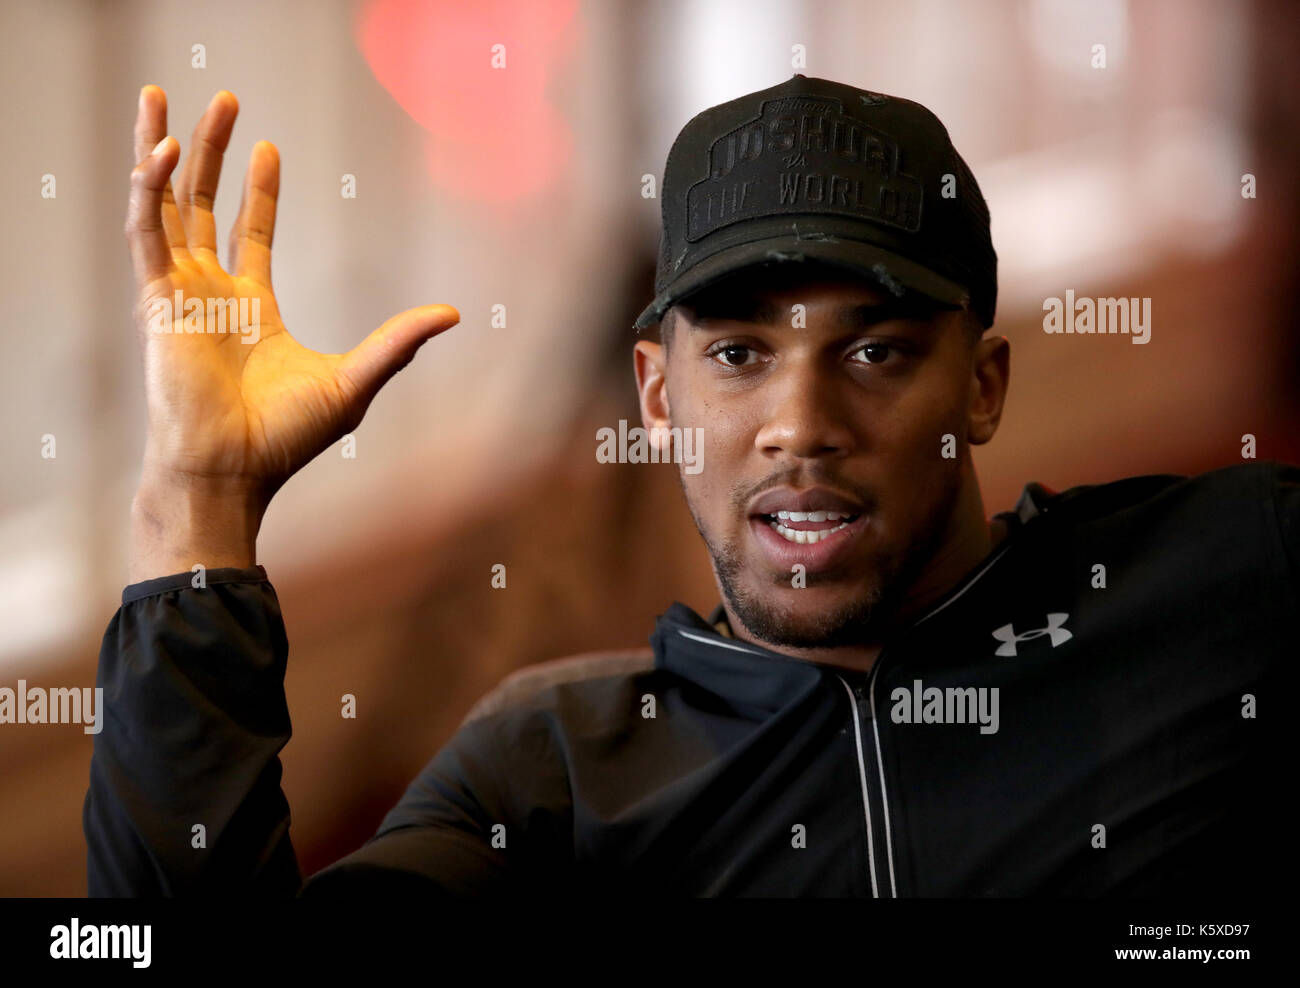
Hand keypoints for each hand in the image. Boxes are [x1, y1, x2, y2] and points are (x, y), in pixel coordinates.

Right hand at [125, 86, 458, 578]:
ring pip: (166, 206)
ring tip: (168, 97)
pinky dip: (150, 191)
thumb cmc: (286, 439)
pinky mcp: (157, 302)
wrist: (233, 472)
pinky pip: (146, 233)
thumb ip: (399, 342)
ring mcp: (180, 295)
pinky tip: (163, 151)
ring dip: (168, 152)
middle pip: (205, 206)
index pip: (250, 234)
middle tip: (223, 100)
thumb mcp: (357, 381)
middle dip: (211, 153)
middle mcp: (212, 295)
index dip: (258, 191)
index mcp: (252, 308)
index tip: (268, 148)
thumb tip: (455, 314)